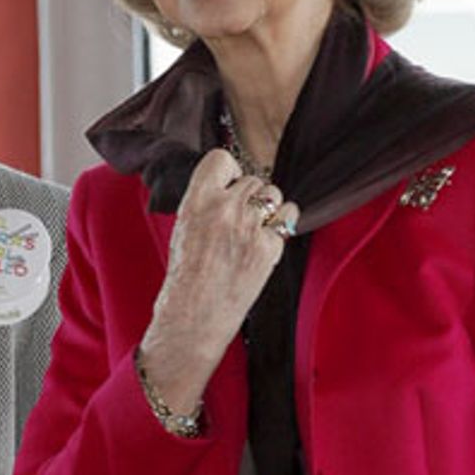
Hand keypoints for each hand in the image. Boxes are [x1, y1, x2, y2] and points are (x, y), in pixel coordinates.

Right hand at [138, 149, 298, 413]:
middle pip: (253, 179)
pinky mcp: (269, 248)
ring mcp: (249, 229)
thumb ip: (206, 202)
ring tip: (254, 229)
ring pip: (274, 194)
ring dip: (268, 207)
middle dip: (250, 196)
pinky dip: (283, 224)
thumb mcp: (184, 227)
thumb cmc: (185, 275)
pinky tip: (268, 238)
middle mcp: (224, 210)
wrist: (193, 315)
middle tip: (239, 219)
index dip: (229, 172)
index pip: (222, 159)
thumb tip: (232, 184)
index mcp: (196, 201)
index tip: (227, 187)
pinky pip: (290, 216)